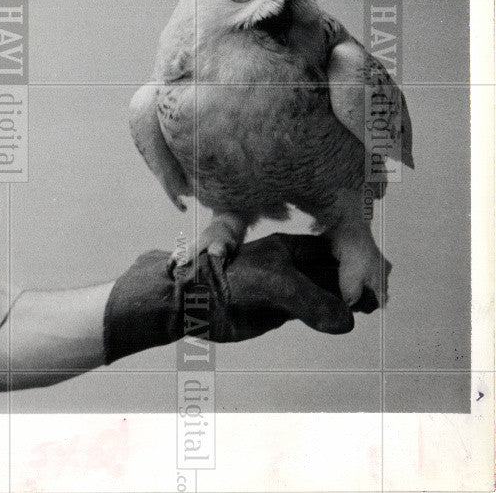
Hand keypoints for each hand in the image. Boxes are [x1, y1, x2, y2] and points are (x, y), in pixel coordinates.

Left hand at [103, 232, 361, 362]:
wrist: (189, 302)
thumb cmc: (224, 281)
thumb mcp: (272, 285)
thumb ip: (310, 301)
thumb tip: (346, 322)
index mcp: (289, 249)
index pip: (335, 251)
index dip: (358, 264)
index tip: (377, 282)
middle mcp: (291, 266)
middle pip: (335, 270)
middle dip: (359, 279)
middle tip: (382, 292)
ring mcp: (287, 287)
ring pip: (327, 292)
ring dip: (348, 298)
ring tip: (374, 304)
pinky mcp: (279, 311)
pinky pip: (314, 311)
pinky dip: (333, 315)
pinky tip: (348, 318)